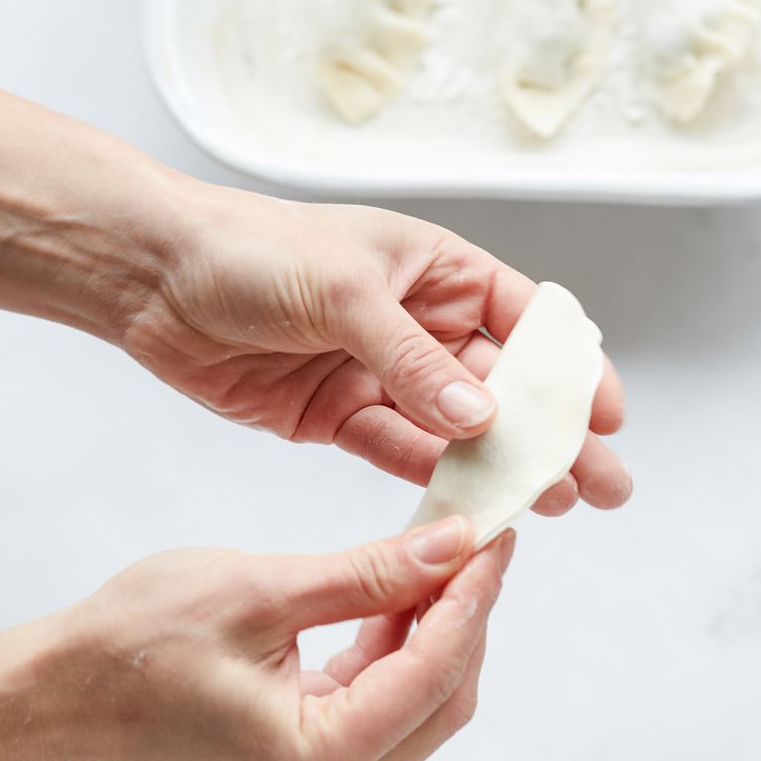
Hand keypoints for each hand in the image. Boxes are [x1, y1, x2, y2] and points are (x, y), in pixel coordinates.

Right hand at [43, 516, 508, 760]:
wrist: (60, 688)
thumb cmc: (134, 643)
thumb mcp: (263, 590)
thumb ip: (369, 574)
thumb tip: (451, 547)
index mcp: (317, 759)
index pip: (430, 673)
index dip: (471, 599)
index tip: (493, 537)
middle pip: (440, 699)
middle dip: (464, 617)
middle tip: (475, 541)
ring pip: (417, 702)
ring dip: (433, 629)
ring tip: (440, 555)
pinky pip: (379, 703)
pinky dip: (396, 647)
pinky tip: (398, 591)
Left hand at [121, 189, 630, 515]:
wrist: (151, 278)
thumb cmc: (250, 250)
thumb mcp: (344, 292)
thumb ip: (412, 360)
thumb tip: (482, 418)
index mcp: (436, 270)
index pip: (526, 321)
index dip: (571, 369)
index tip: (608, 416)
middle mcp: (419, 323)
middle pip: (504, 386)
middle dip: (554, 435)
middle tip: (603, 486)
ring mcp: (381, 374)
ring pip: (459, 430)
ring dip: (505, 467)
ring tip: (556, 507)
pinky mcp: (340, 417)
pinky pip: (402, 453)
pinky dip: (437, 481)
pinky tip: (477, 509)